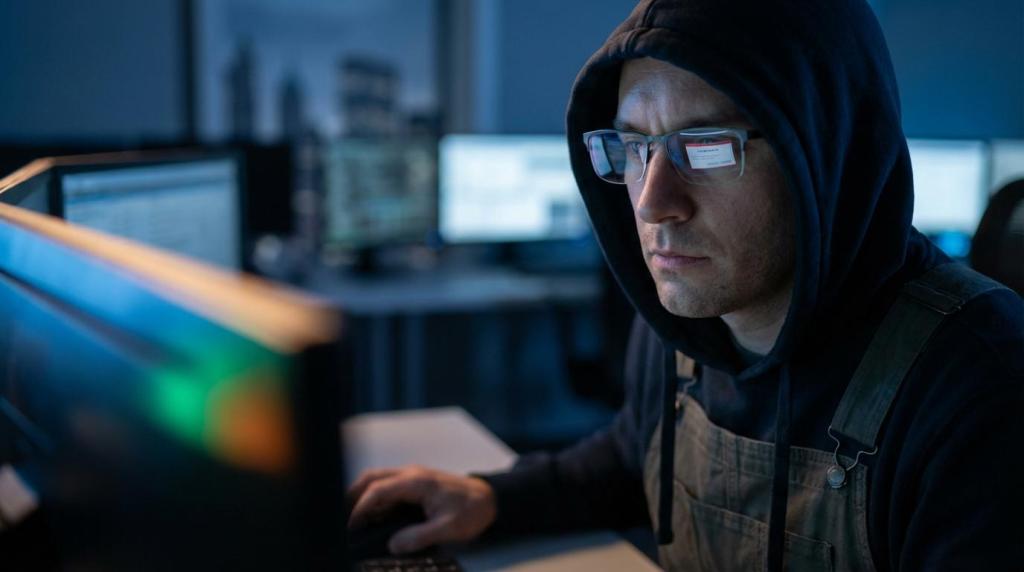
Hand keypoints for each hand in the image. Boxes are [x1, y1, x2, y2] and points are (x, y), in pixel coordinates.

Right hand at [347, 465, 497, 553]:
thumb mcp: (449, 528)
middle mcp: (411, 474)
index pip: (378, 490)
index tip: (351, 526)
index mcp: (416, 482)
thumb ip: (420, 536)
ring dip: (364, 496)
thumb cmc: (472, 510)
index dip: (361, 508)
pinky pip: (389, 487)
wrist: (490, 499)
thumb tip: (393, 545)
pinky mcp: (416, 484)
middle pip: (372, 477)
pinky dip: (376, 499)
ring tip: (353, 519)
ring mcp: (413, 477)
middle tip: (342, 517)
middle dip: (353, 495)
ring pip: (379, 480)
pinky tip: (373, 517)